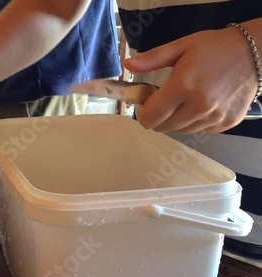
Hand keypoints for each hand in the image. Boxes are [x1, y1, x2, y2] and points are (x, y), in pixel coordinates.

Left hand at [125, 27, 258, 133]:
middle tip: (166, 98)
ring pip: (180, 131)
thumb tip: (127, 66)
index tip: (147, 100)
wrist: (254, 53)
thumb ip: (152, 59)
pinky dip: (194, 121)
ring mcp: (214, 118)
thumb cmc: (213, 48)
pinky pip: (199, 130)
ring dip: (176, 119)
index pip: (150, 118)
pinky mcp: (226, 124)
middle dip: (158, 115)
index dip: (144, 112)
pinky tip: (201, 103)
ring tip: (185, 98)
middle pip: (162, 128)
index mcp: (183, 86)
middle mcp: (199, 106)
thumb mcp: (180, 47)